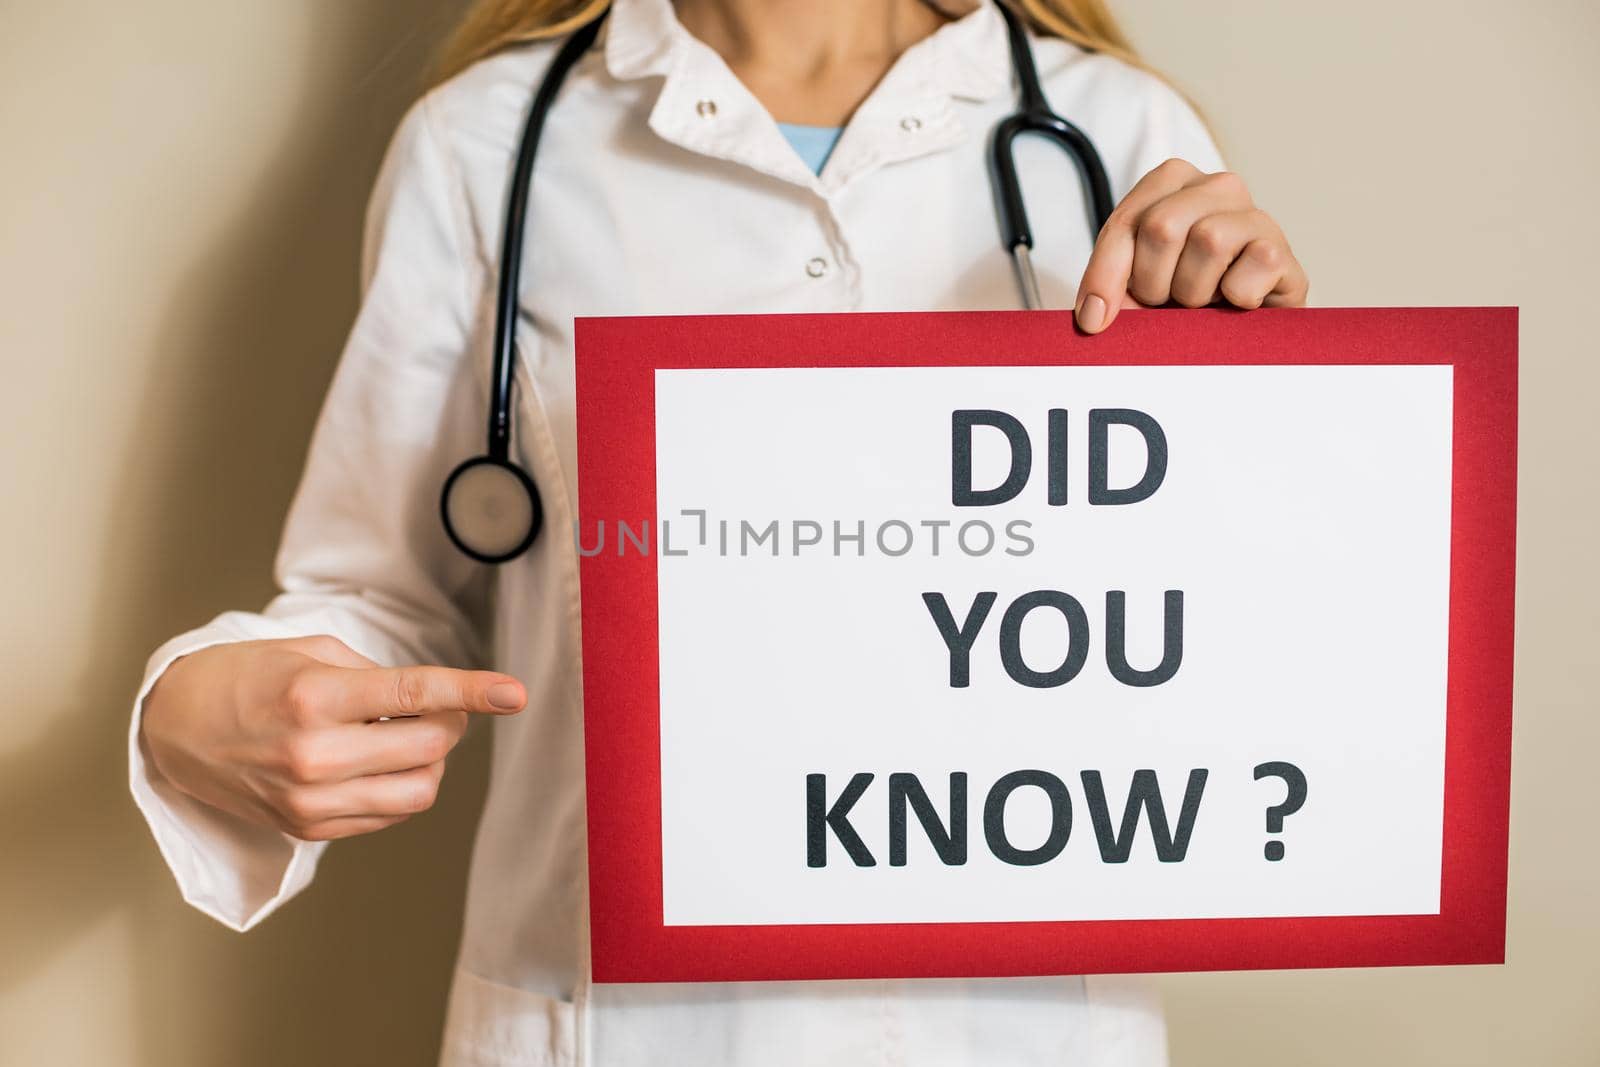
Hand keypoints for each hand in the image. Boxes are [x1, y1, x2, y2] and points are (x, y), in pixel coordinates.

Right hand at [140, 635, 525, 840]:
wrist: (177, 727)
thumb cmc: (248, 677)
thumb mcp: (311, 651)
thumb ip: (377, 676)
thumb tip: (434, 705)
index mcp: (314, 697)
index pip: (414, 696)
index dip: (473, 692)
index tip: (516, 693)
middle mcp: (314, 755)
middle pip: (430, 748)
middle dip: (452, 722)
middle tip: (439, 706)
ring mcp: (310, 801)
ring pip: (419, 791)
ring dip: (432, 760)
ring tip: (403, 734)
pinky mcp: (308, 830)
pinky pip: (389, 813)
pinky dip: (401, 784)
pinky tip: (375, 760)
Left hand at [1074, 158, 1308, 332]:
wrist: (1237, 332)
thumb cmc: (1182, 299)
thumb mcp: (1133, 287)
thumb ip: (1107, 286)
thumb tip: (1093, 316)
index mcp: (1172, 183)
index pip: (1126, 222)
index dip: (1105, 275)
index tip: (1094, 320)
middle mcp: (1217, 187)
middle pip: (1162, 227)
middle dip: (1153, 282)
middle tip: (1167, 301)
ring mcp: (1255, 214)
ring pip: (1208, 242)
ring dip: (1194, 292)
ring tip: (1204, 300)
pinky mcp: (1282, 251)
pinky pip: (1246, 272)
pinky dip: (1234, 300)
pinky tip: (1237, 302)